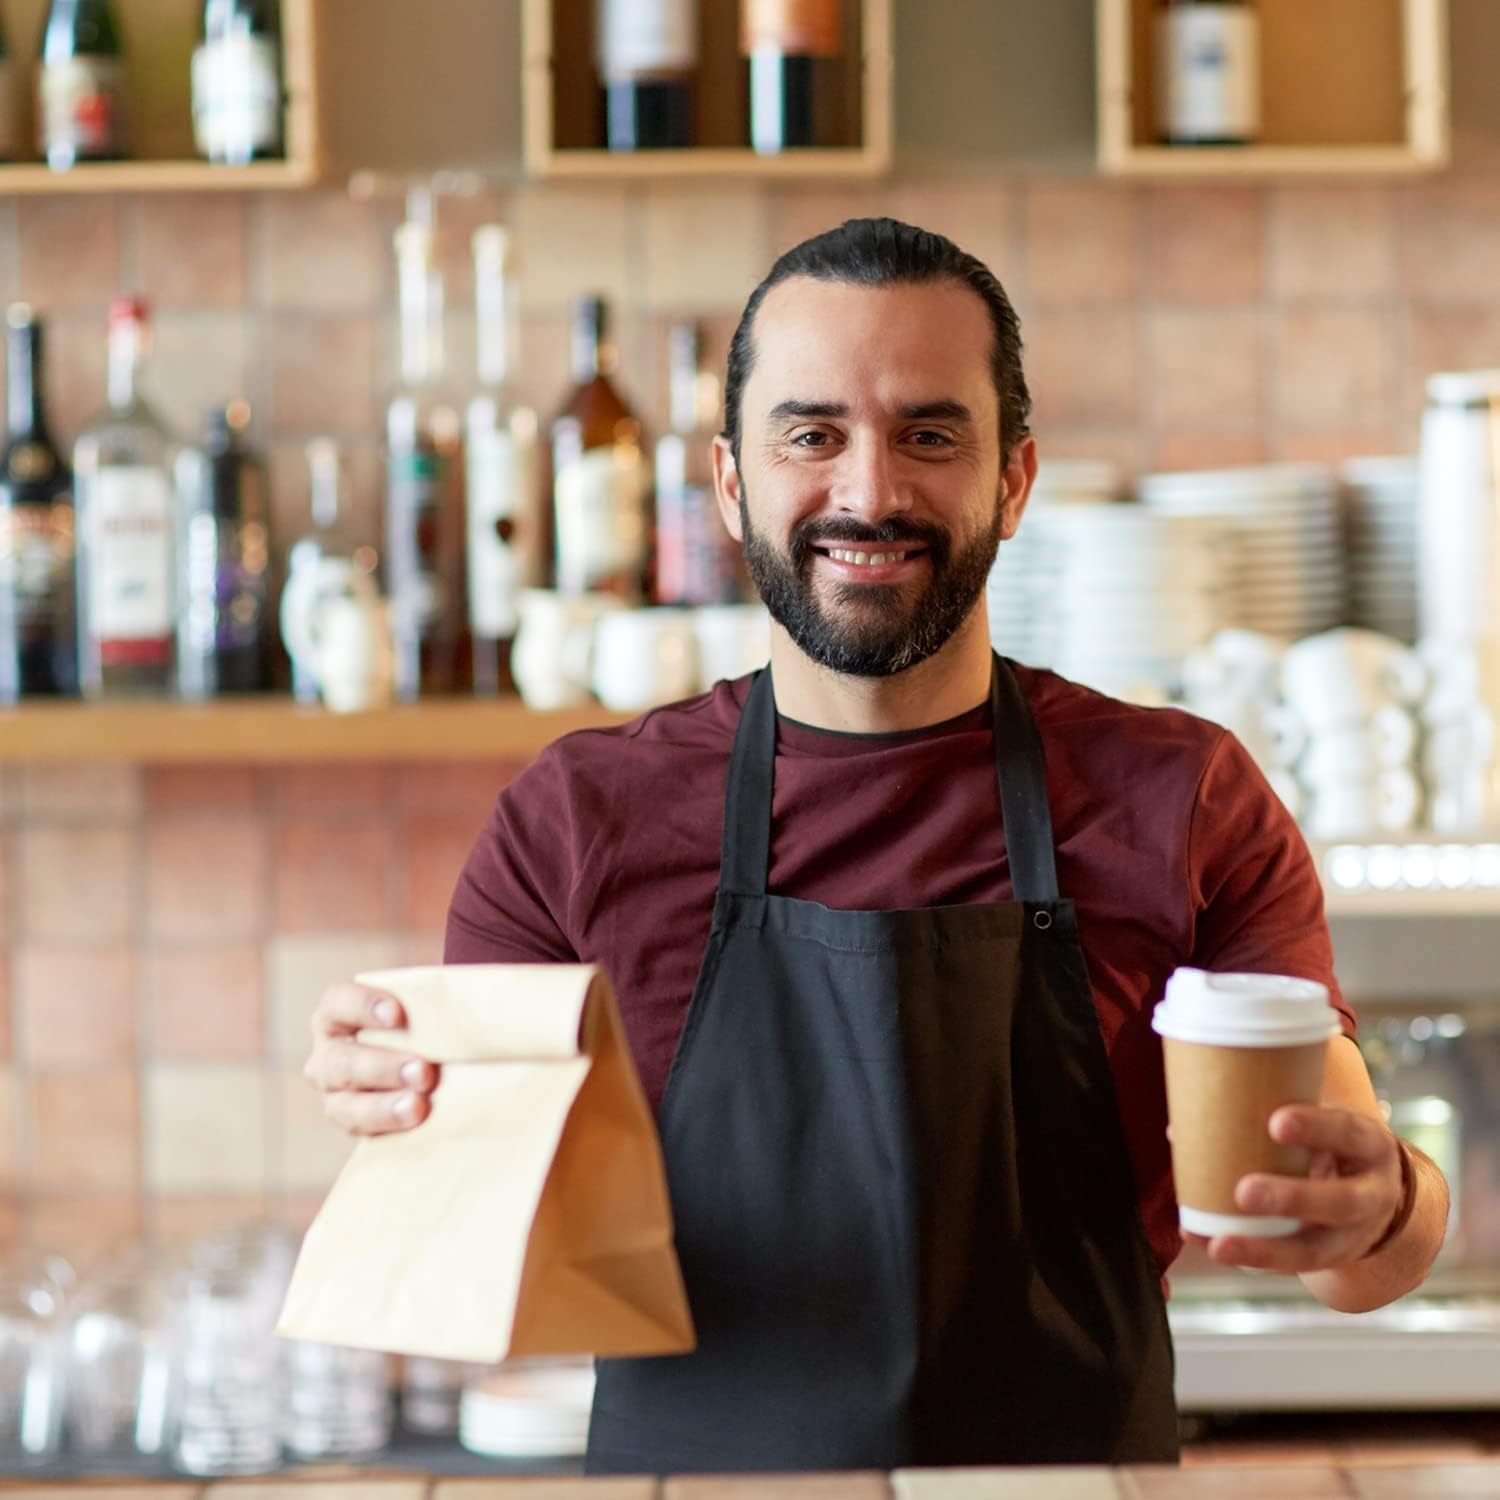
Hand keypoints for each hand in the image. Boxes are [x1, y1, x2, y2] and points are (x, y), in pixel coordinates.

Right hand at [304, 981, 439, 1136]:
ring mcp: (337, 1094)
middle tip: (423, 1070)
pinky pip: (364, 1134)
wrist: (426, 1050)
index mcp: (337, 1012)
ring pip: (346, 1107)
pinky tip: (418, 1125)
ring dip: (383, 1108)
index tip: (398, 1013)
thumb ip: (434, 995)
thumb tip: (479, 997)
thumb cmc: (422, 1013)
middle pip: (342, 1062)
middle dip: (382, 1066)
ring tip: (418, 1106)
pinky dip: (390, 1130)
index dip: (364, 1006)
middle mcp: (329, 1054)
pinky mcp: (356, 1124)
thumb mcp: (422, 997)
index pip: (340, 1002)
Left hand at [1192, 1104, 1403, 1272]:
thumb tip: (1181, 1126)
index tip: (1275, 1122)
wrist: (1379, 1195)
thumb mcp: (1326, 1121)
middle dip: (1292, 1198)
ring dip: (1264, 1249)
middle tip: (1244, 1191)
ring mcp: (1353, 1236)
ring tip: (1220, 1245)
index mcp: (1369, 1145)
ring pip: (1314, 1250)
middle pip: (1340, 1202)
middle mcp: (1372, 1195)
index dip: (1316, 1128)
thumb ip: (1270, 1112)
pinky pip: (1288, 1265)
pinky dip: (1248, 1256)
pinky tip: (1211, 1246)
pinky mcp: (1328, 1260)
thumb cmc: (1332, 1142)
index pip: (1348, 1132)